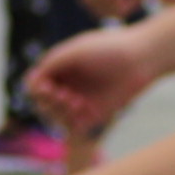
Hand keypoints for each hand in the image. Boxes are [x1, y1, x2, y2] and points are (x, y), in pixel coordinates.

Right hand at [26, 27, 155, 135]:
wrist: (142, 58)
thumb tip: (32, 81)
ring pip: (54, 116)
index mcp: (61, 67)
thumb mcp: (76, 50)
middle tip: (64, 95)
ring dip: (59, 111)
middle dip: (48, 101)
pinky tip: (83, 110)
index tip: (48, 87)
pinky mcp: (94, 115)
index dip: (36, 89)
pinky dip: (72, 121)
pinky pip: (72, 126)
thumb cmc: (109, 48)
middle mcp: (68, 84)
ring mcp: (80, 100)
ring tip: (75, 102)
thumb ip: (52, 63)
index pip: (35, 83)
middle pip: (41, 102)